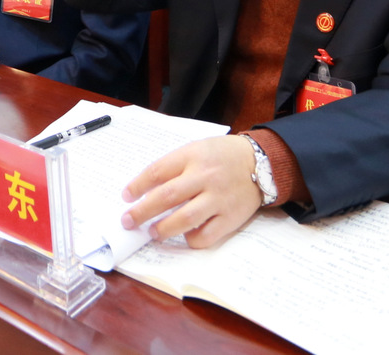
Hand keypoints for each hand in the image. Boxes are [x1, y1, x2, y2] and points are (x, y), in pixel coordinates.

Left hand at [121, 136, 263, 247]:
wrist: (261, 163)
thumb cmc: (222, 156)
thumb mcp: (196, 149)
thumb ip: (174, 166)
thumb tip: (145, 190)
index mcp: (193, 156)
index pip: (158, 171)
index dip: (138, 185)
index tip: (126, 196)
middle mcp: (205, 177)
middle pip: (167, 196)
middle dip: (142, 211)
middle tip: (128, 220)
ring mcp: (218, 198)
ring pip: (185, 218)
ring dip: (164, 228)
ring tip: (152, 232)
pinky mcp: (230, 218)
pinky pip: (207, 235)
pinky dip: (192, 239)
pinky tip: (185, 236)